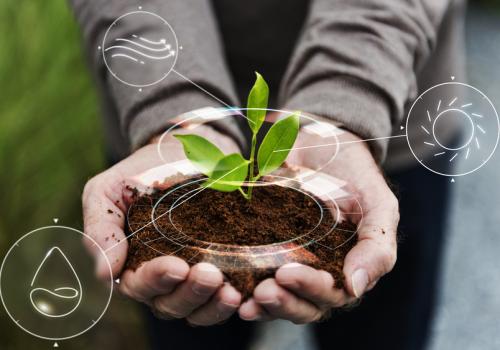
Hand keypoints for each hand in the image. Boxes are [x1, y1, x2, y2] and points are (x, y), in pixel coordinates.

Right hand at [82, 124, 242, 324]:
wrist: (183, 153)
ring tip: (230, 291)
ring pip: (199, 308)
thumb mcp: (108, 192)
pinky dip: (232, 299)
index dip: (156, 280)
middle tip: (209, 274)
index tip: (176, 266)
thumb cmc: (140, 173)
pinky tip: (244, 290)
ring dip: (213, 304)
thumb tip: (104, 274)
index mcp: (132, 264)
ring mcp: (192, 277)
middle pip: (171, 304)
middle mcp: (162, 279)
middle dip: (189, 293)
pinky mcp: (221, 269)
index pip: (140, 285)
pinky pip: (224, 296)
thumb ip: (101, 229)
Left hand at [239, 127, 398, 322]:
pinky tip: (231, 288)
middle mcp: (319, 272)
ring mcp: (291, 261)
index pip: (330, 294)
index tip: (287, 273)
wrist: (324, 143)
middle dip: (283, 302)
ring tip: (245, 299)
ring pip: (279, 297)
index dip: (310, 290)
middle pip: (302, 304)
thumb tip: (355, 288)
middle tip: (263, 290)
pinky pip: (255, 274)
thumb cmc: (356, 175)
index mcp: (347, 269)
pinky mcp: (266, 248)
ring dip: (262, 304)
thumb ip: (377, 246)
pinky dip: (243, 286)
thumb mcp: (378, 205)